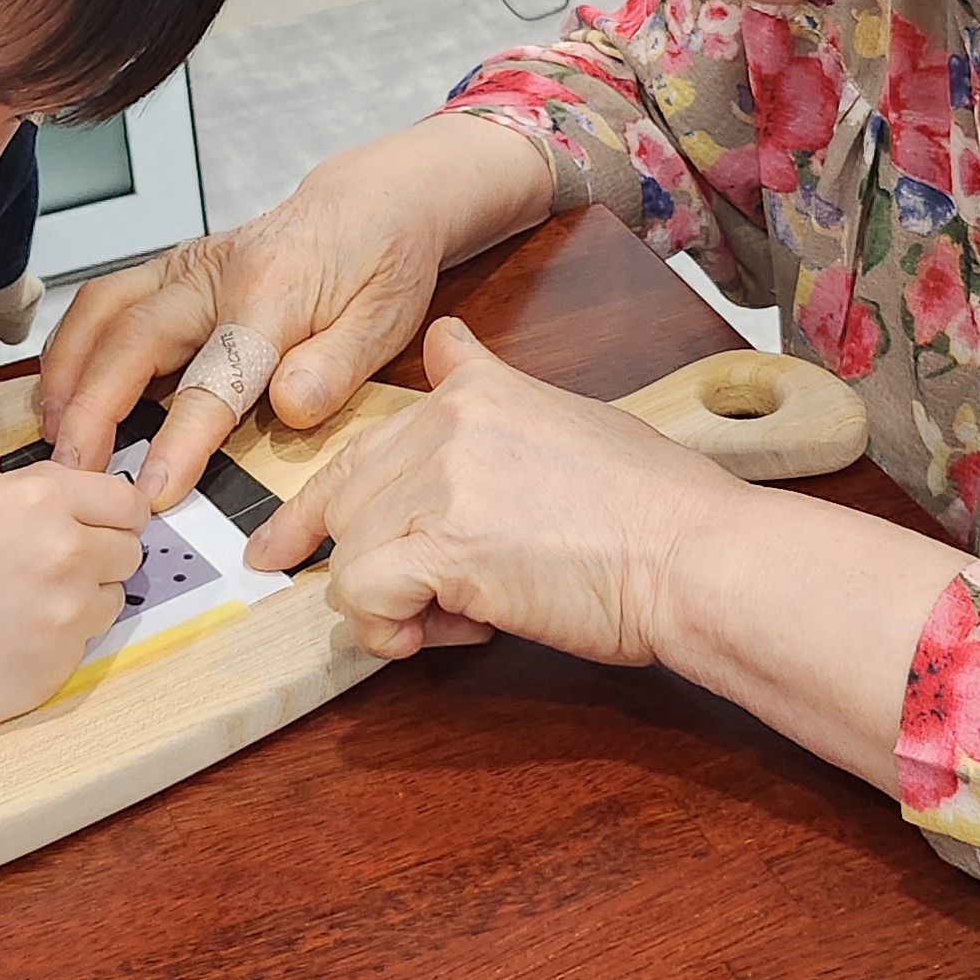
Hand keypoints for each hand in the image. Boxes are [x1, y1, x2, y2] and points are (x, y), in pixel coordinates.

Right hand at [0, 459, 152, 739]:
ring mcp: (65, 619)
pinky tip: (2, 641)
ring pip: (110, 601)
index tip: (95, 522)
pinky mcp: (55, 672)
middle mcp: (65, 553)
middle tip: (50, 565)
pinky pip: (80, 646)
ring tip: (16, 605)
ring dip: (81, 600)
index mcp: (39, 499)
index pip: (126, 501)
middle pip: (129, 551)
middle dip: (100, 554)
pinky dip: (54, 643)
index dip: (108, 512)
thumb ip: (37, 504)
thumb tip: (87, 511)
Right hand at [42, 112, 547, 503]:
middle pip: (132, 340)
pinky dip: (74, 343)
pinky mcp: (172, 267)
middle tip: (73, 473)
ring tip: (53, 433)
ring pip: (103, 311)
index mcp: (271, 294)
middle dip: (92, 410)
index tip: (153, 491)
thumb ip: (335, 367)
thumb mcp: (385, 321)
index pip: (214, 377)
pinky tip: (65, 386)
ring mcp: (185, 265)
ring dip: (68, 373)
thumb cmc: (382, 265)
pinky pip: (106, 299)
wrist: (374, 200)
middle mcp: (214, 274)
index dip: (180, 440)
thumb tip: (289, 406)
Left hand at [245, 319, 754, 662]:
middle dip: (342, 555)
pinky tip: (447, 633)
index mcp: (474, 393)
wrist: (693, 553)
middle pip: (344, 498)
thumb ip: (494, 394)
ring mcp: (440, 481)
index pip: (367, 440)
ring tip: (459, 616)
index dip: (320, 498)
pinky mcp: (441, 546)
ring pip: (350, 553)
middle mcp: (445, 424)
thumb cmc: (655, 506)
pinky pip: (364, 595)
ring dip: (392, 601)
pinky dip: (391, 629)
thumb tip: (450, 346)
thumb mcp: (567, 417)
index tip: (286, 539)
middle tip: (359, 600)